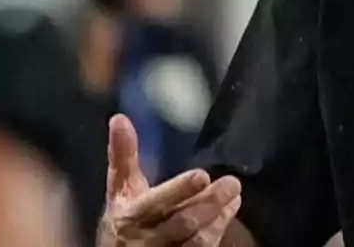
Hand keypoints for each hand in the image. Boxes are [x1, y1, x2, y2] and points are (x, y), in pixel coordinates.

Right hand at [98, 115, 241, 245]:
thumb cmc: (125, 215)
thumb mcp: (120, 188)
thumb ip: (123, 156)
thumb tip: (119, 118)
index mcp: (130, 216)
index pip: (156, 204)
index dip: (179, 191)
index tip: (202, 175)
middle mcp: (147, 238)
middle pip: (182, 223)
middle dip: (208, 203)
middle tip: (232, 183)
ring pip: (196, 240)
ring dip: (218, 216)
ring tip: (234, 194)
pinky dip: (219, 229)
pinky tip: (230, 209)